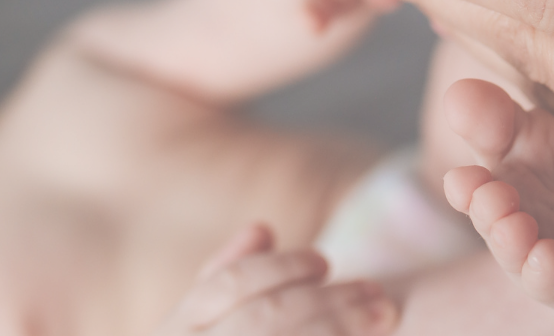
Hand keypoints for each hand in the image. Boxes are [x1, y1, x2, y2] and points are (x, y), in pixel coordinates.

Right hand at [154, 224, 397, 335]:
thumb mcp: (200, 330)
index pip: (227, 284)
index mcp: (170, 333)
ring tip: (383, 316)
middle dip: (330, 300)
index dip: (281, 266)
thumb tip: (262, 229)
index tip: (325, 262)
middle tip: (378, 294)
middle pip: (266, 319)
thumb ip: (224, 282)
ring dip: (342, 326)